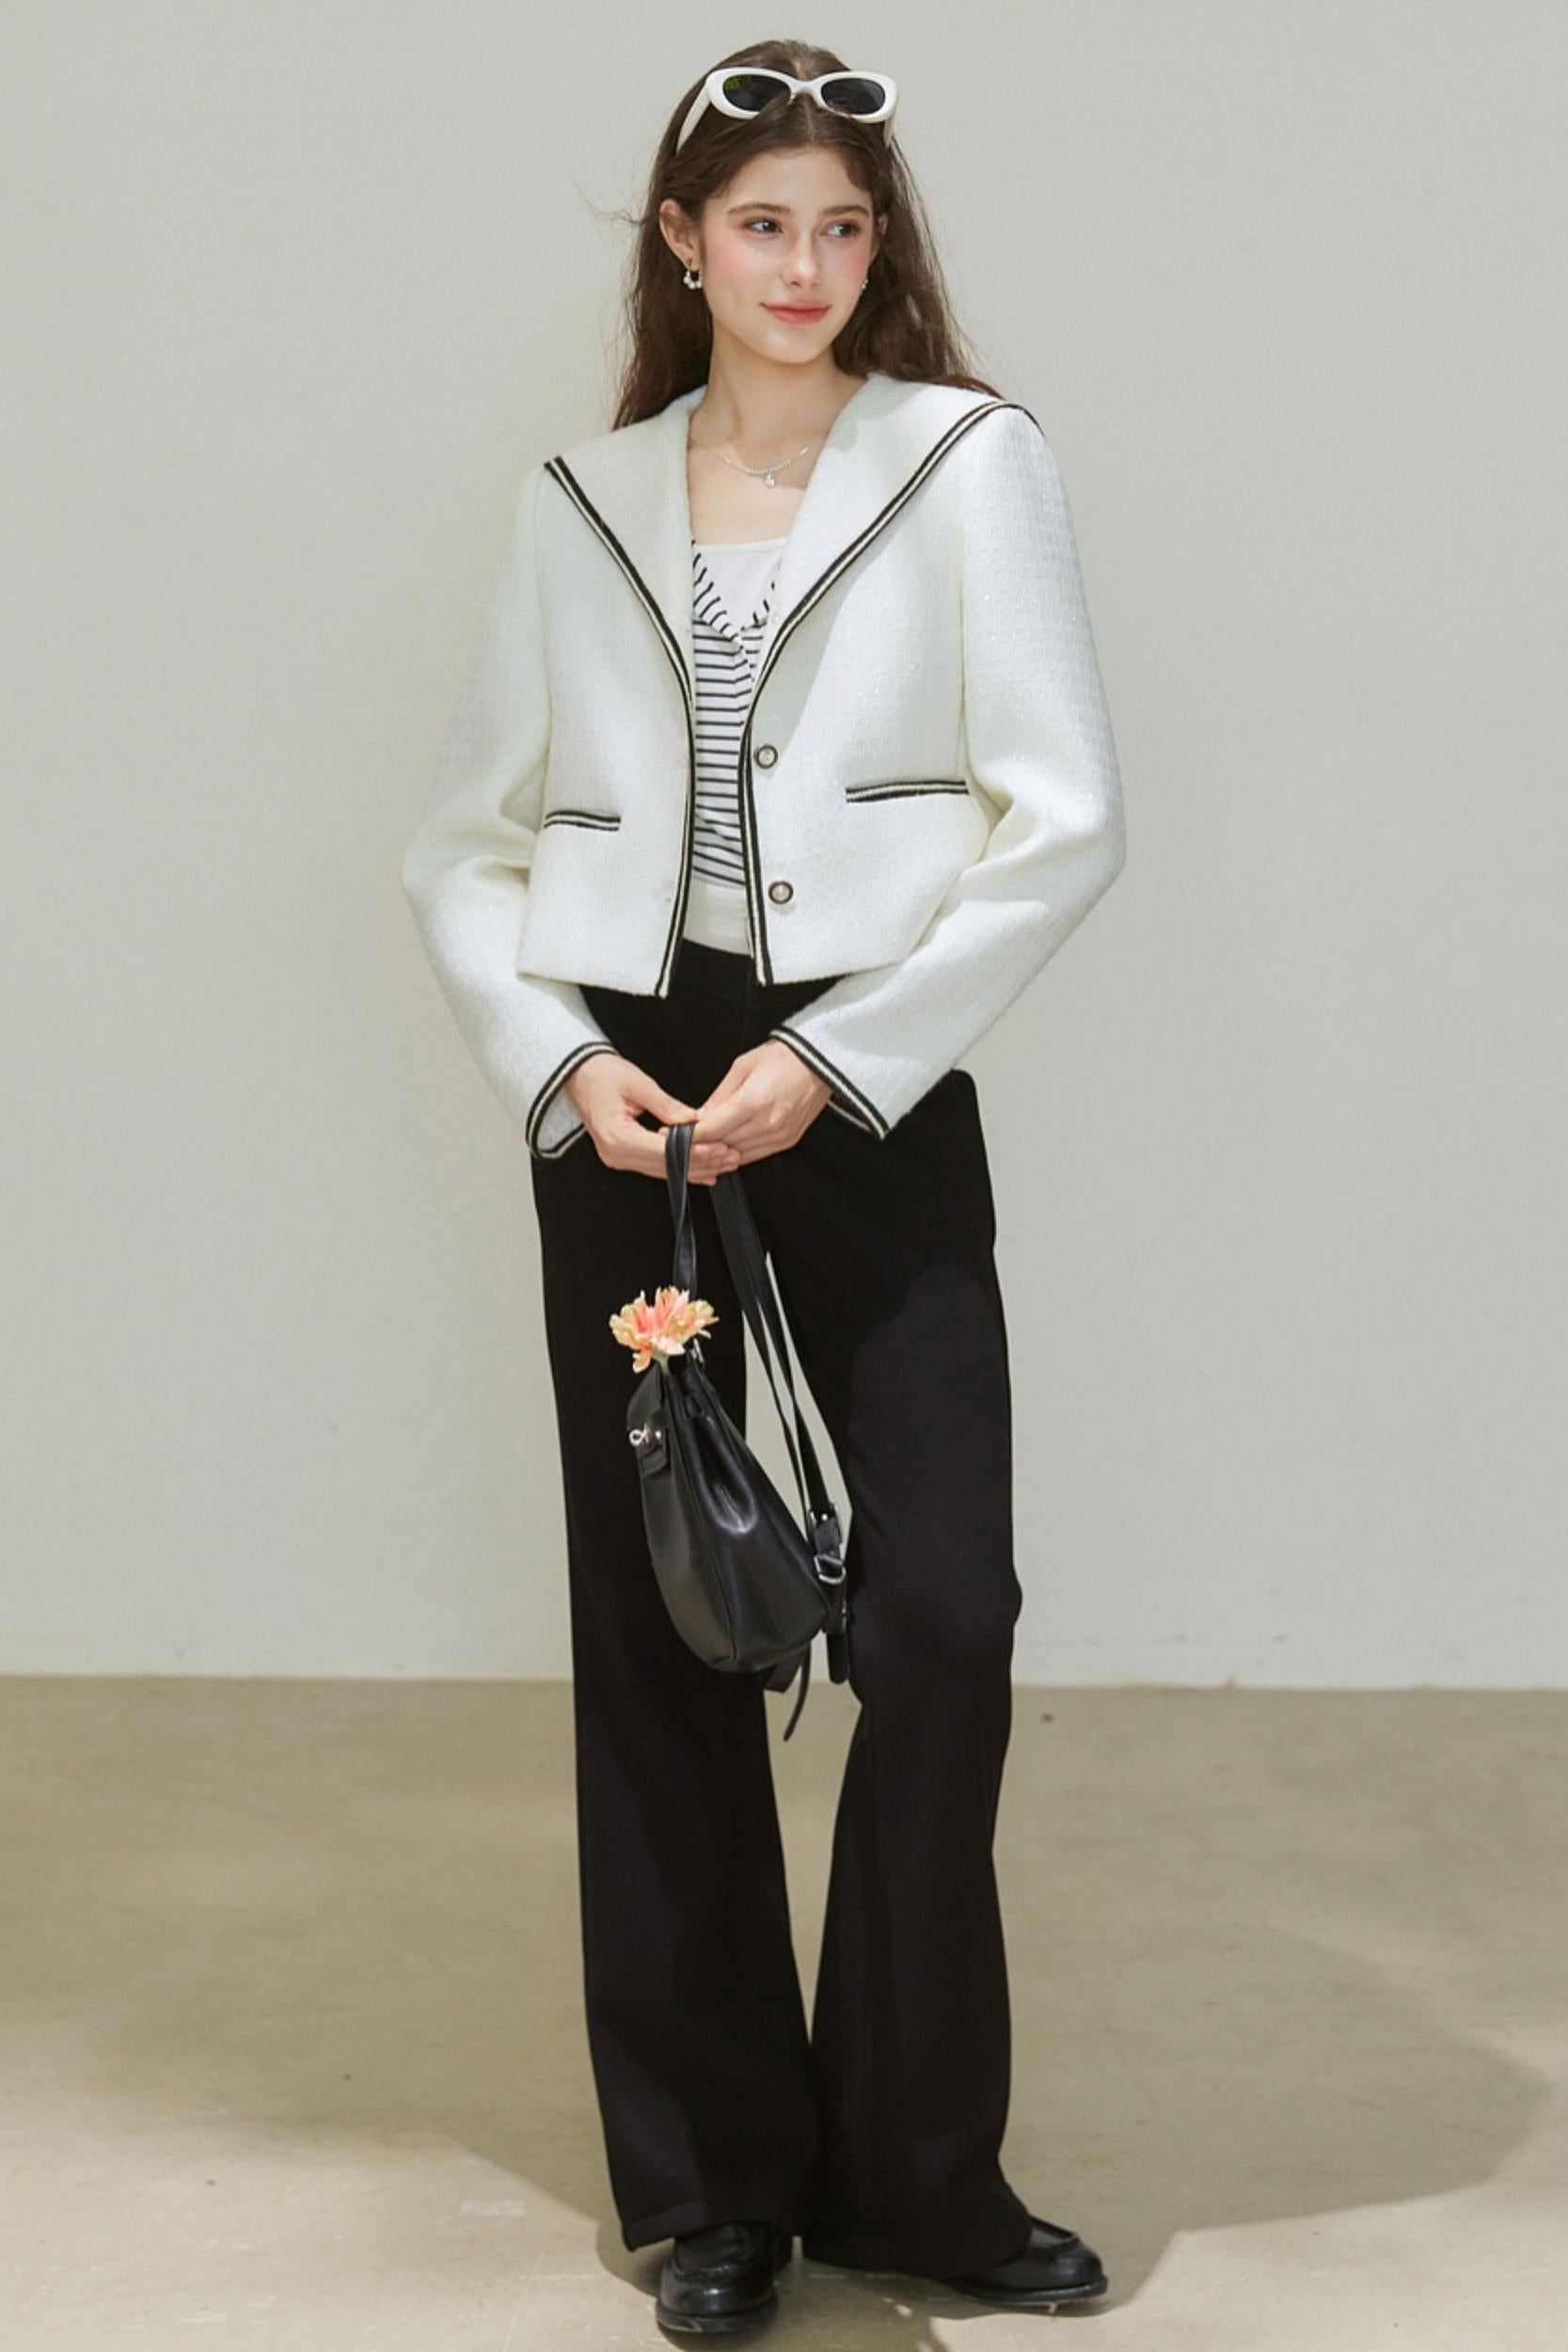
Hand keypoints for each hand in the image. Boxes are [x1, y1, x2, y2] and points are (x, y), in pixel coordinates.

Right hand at [565, 1053, 742, 1184]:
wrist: (578, 1075)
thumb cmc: (601, 1074)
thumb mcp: (638, 1084)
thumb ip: (667, 1105)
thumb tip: (693, 1120)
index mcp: (617, 1136)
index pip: (665, 1151)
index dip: (695, 1152)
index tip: (720, 1148)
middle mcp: (615, 1153)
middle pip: (666, 1166)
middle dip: (701, 1163)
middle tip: (730, 1158)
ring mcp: (617, 1157)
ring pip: (663, 1170)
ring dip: (694, 1169)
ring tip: (723, 1164)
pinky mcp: (622, 1155)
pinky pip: (655, 1166)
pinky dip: (680, 1168)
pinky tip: (702, 1171)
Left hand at [688, 1039, 833, 1166]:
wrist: (819, 1062)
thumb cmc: (783, 1058)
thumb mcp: (742, 1067)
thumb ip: (719, 1096)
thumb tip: (700, 1117)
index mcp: (753, 1102)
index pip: (711, 1130)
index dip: (690, 1135)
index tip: (676, 1133)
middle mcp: (767, 1124)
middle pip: (722, 1145)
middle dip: (702, 1144)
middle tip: (686, 1139)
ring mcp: (779, 1136)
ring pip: (738, 1155)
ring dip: (720, 1151)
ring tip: (706, 1143)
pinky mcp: (787, 1141)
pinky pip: (755, 1155)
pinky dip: (739, 1152)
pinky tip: (729, 1144)